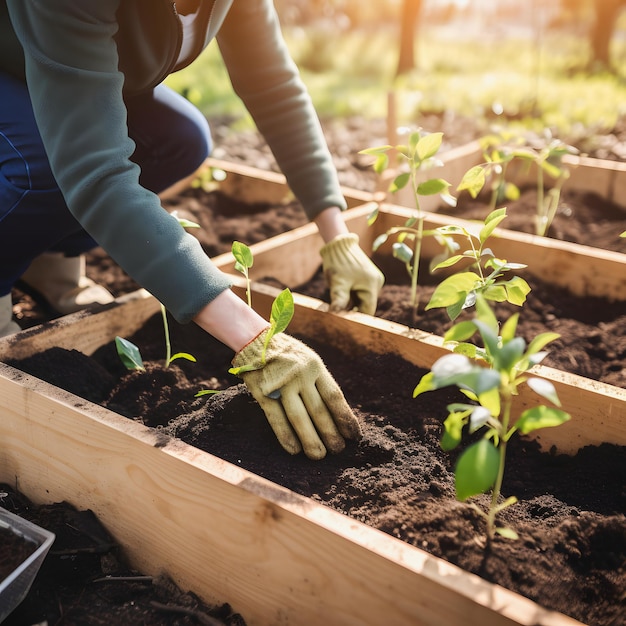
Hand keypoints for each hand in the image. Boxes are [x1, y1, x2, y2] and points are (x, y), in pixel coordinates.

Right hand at [231, 329, 361, 459]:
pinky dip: (285, 436)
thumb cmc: (287, 353)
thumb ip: (319, 381)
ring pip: (299, 417)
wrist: (254, 339)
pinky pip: (276, 418)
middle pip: (319, 410)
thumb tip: (336, 412)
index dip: (345, 418)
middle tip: (338, 451)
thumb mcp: (308, 360)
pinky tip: (294, 449)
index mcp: (315, 366)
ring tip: (318, 456)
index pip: (334, 396)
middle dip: (330, 433)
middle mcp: (301, 375)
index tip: (354, 436)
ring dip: (310, 440)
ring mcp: (281, 384)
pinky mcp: (263, 392)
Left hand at [320, 233, 383, 314]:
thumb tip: (336, 315)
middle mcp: (376, 283)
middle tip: (338, 315)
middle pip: (365, 305)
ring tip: (337, 304)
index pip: (368, 310)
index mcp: (372, 285)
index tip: (345, 324)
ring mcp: (373, 280)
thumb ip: (339, 300)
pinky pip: (361, 293)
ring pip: (362, 300)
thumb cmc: (338, 262)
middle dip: (352, 311)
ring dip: (351, 304)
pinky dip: (352, 297)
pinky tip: (342, 296)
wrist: (339, 244)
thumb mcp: (338, 283)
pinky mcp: (367, 278)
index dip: (357, 318)